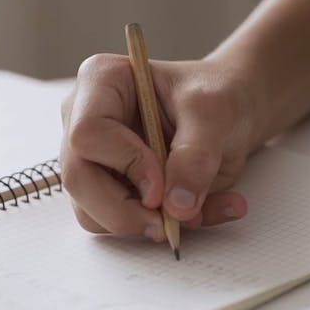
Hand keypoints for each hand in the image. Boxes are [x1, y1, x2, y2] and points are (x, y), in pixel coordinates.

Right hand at [60, 53, 252, 240]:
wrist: (230, 110)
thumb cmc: (217, 94)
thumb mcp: (215, 114)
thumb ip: (196, 156)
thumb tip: (177, 206)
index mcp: (101, 82)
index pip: (87, 135)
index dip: (125, 164)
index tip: (163, 185)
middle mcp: (84, 120)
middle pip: (78, 180)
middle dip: (126, 211)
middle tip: (170, 222)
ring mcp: (93, 159)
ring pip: (93, 212)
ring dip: (147, 224)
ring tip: (199, 209)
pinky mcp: (109, 189)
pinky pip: (121, 223)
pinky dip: (162, 227)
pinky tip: (199, 211)